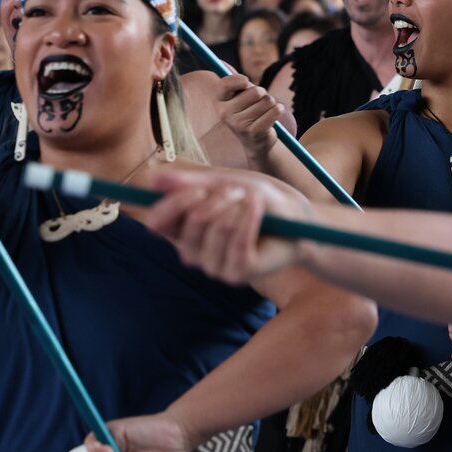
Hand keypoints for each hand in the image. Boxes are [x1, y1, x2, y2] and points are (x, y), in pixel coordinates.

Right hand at [144, 167, 310, 283]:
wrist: (297, 218)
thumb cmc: (259, 200)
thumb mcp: (225, 182)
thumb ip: (190, 182)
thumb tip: (153, 177)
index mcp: (185, 229)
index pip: (158, 223)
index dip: (172, 205)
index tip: (197, 188)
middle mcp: (194, 252)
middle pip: (191, 222)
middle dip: (217, 197)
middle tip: (237, 190)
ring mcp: (214, 266)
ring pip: (216, 229)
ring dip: (237, 206)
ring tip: (253, 201)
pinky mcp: (237, 274)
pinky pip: (236, 242)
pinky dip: (249, 218)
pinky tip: (258, 208)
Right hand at [210, 75, 283, 167]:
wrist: (254, 141)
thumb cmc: (248, 111)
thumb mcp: (242, 95)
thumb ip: (242, 85)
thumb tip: (246, 84)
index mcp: (219, 101)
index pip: (225, 84)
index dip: (239, 80)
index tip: (247, 82)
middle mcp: (225, 113)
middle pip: (256, 91)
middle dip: (263, 93)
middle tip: (259, 102)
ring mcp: (239, 124)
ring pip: (267, 101)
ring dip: (271, 103)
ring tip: (264, 112)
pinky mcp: (254, 132)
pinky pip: (274, 111)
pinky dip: (278, 110)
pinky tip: (274, 115)